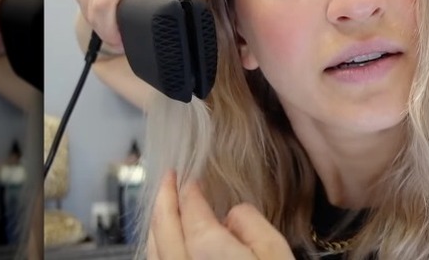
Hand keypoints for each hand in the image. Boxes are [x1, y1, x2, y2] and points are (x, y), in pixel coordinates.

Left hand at [149, 171, 294, 259]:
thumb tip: (233, 212)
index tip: (191, 177)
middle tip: (168, 177)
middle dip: (163, 197)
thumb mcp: (276, 252)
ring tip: (163, 203)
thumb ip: (252, 224)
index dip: (189, 190)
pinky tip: (165, 240)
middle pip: (163, 226)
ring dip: (156, 222)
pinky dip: (156, 245)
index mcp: (208, 250)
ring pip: (152, 248)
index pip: (191, 210)